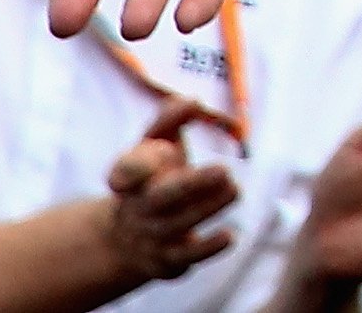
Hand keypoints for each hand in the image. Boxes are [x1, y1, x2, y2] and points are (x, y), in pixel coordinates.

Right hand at [102, 95, 244, 282]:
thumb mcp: (154, 145)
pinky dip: (206, 249)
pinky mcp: (166, 260)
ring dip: (208, 208)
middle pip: (161, 199)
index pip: (127, 171)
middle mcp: (139, 207)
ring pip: (178, 225)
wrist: (126, 235)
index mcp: (131, 178)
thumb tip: (191, 101)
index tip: (161, 148)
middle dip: (191, 185)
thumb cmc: (152, 177)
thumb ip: (169, 120)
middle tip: (224, 170)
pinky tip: (229, 235)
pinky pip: (184, 259)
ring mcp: (152, 235)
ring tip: (234, 189)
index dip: (136, 165)